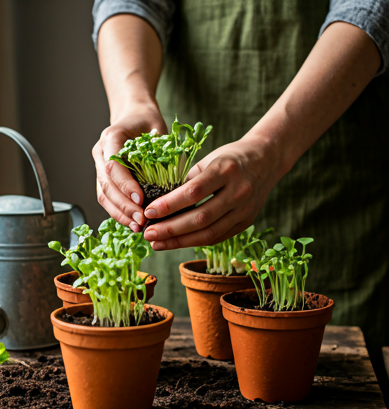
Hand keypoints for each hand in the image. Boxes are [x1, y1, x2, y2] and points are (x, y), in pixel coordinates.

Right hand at [92, 105, 166, 231]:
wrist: (134, 116)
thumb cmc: (149, 123)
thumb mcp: (159, 131)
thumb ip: (163, 152)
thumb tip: (178, 182)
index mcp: (111, 137)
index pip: (113, 166)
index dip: (126, 185)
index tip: (141, 200)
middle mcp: (100, 152)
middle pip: (106, 185)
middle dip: (124, 206)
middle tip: (141, 221)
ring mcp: (99, 166)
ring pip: (103, 195)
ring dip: (120, 214)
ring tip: (137, 227)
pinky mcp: (103, 179)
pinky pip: (107, 199)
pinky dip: (119, 213)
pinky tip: (132, 223)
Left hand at [143, 135, 284, 249]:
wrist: (267, 160)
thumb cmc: (230, 157)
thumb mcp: (209, 159)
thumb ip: (187, 181)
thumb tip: (160, 204)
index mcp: (226, 170)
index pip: (193, 192)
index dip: (169, 205)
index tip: (149, 212)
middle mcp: (238, 192)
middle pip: (200, 218)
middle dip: (171, 229)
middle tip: (148, 234)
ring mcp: (245, 210)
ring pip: (209, 233)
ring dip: (179, 242)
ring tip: (157, 243)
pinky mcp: (246, 222)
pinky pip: (217, 237)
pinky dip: (194, 241)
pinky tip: (176, 242)